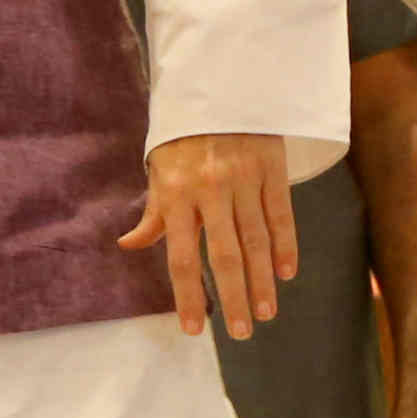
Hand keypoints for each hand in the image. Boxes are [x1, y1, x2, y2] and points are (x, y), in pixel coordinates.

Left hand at [122, 131, 298, 340]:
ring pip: (256, 240)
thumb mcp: (159, 170)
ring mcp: (243, 179)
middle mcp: (209, 190)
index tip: (194, 329)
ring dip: (263, 281)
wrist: (217, 85)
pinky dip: (286, 246)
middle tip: (242, 332)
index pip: (180, 256)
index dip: (188, 295)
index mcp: (176, 194)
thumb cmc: (182, 136)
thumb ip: (153, 213)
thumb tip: (130, 245)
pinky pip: (280, 214)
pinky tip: (286, 274)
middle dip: (233, 297)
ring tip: (266, 313)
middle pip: (223, 254)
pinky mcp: (271, 168)